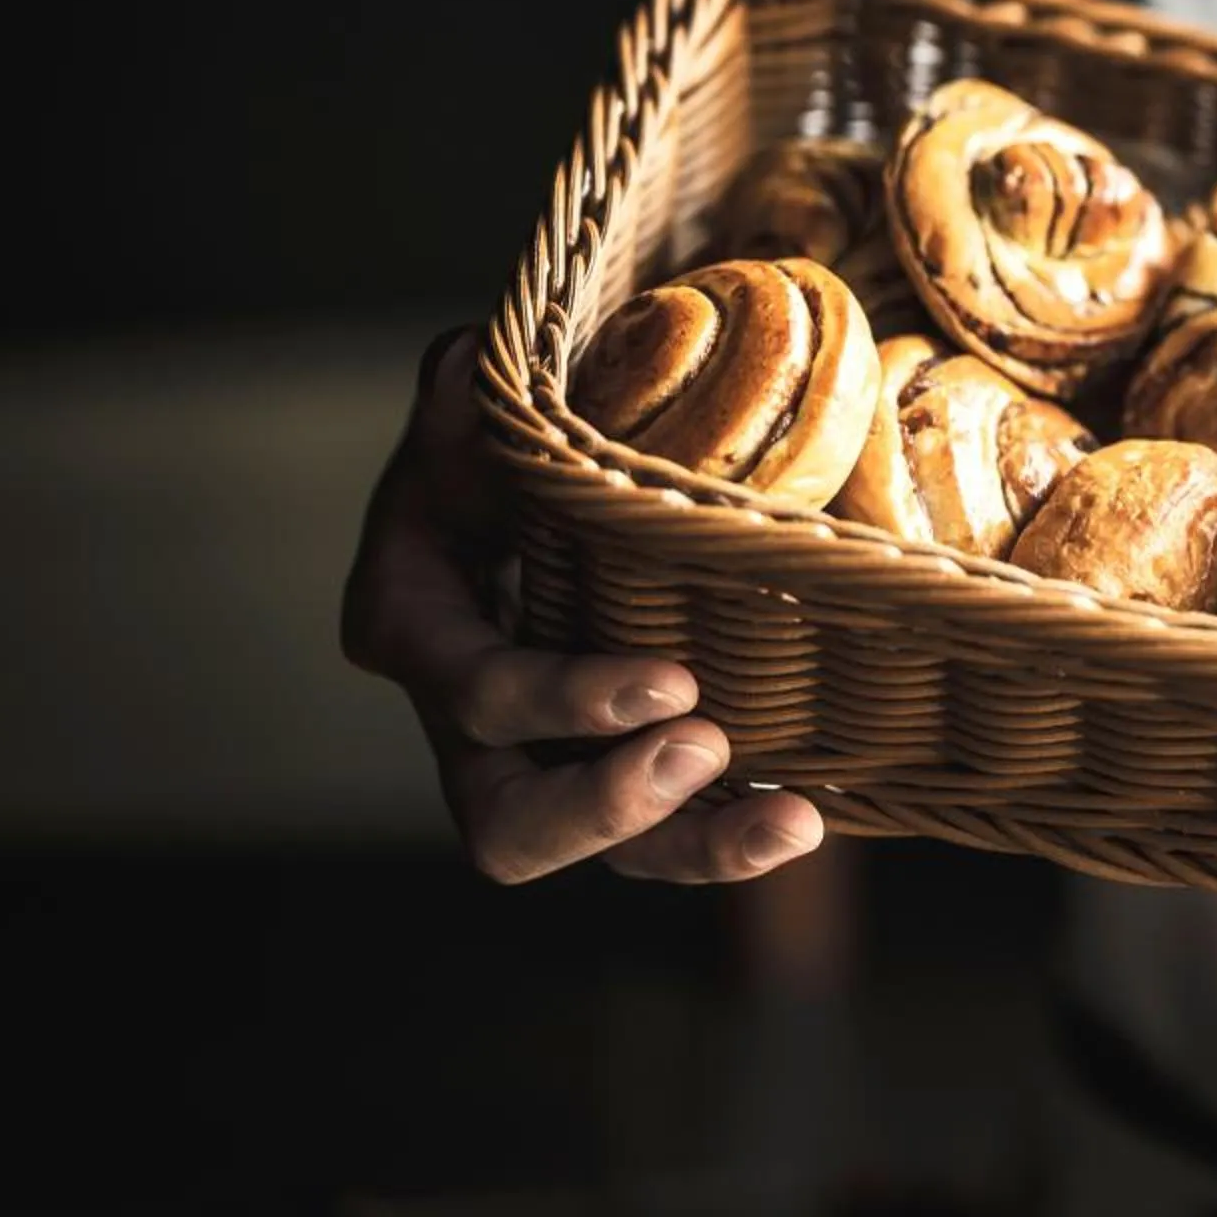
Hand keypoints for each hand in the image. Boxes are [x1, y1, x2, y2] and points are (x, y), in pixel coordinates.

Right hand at [341, 327, 824, 883]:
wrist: (538, 478)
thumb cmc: (497, 439)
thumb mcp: (472, 410)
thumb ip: (463, 397)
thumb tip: (462, 368)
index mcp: (414, 628)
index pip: (476, 692)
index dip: (560, 701)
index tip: (671, 681)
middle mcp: (465, 720)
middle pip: (509, 823)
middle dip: (609, 806)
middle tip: (708, 748)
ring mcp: (543, 759)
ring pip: (598, 849)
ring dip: (693, 847)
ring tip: (790, 822)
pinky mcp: (615, 767)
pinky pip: (664, 829)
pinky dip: (729, 832)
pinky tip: (802, 819)